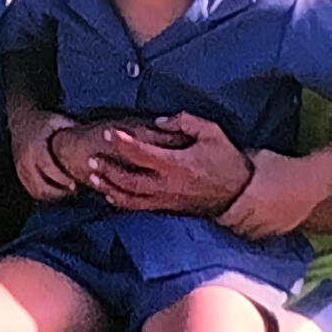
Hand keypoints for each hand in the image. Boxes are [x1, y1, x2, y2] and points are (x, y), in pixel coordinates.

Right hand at [9, 110, 81, 201]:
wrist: (21, 120)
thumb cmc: (43, 121)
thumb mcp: (59, 121)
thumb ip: (74, 131)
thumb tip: (96, 138)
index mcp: (35, 145)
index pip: (47, 167)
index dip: (61, 179)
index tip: (74, 185)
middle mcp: (25, 159)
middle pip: (40, 186)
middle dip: (58, 192)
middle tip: (74, 190)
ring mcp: (20, 168)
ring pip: (36, 191)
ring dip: (53, 195)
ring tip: (68, 191)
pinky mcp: (20, 173)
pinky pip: (32, 190)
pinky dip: (46, 194)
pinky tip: (58, 190)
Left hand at [84, 112, 248, 216]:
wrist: (240, 195)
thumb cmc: (226, 161)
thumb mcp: (211, 132)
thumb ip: (184, 121)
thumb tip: (159, 121)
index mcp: (177, 164)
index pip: (141, 153)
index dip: (122, 143)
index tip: (109, 133)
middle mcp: (167, 186)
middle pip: (127, 180)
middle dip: (107, 170)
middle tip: (91, 159)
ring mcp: (166, 201)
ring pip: (129, 198)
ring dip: (108, 188)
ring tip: (92, 177)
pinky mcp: (168, 210)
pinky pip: (138, 208)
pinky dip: (121, 202)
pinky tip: (110, 195)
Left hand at [217, 149, 321, 239]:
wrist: (314, 180)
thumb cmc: (287, 166)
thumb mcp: (262, 157)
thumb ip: (245, 160)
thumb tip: (232, 156)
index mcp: (250, 199)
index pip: (228, 218)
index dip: (222, 217)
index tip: (219, 213)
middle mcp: (259, 215)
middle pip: (238, 228)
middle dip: (232, 224)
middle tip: (229, 217)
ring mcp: (272, 224)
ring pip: (251, 234)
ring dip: (245, 229)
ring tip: (243, 221)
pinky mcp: (283, 228)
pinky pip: (266, 235)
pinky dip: (259, 231)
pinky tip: (259, 222)